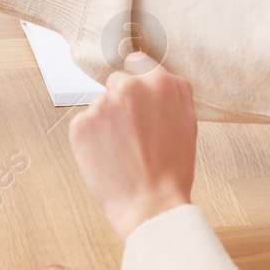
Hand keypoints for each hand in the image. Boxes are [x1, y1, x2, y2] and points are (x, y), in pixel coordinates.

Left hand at [68, 53, 197, 239]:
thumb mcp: (189, 123)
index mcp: (157, 82)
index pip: (137, 63)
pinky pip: (84, 125)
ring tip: (123, 152)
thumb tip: (163, 76)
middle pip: (116, 83)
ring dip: (107, 123)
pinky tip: (108, 157)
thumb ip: (176, 92)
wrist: (150, 206)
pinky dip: (92, 139)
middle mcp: (127, 87)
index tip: (137, 100)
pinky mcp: (80, 125)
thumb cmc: (172, 170)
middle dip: (121, 103)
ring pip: (100, 106)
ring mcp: (100, 105)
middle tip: (133, 134)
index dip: (138, 83)